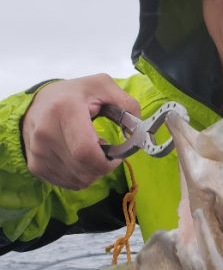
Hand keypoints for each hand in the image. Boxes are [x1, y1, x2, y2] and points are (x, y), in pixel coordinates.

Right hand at [21, 74, 140, 188]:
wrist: (39, 102)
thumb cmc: (75, 95)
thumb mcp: (103, 86)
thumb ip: (127, 105)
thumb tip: (139, 131)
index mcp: (64, 111)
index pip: (86, 152)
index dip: (106, 162)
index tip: (114, 154)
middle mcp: (46, 133)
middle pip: (85, 171)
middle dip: (102, 167)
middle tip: (103, 150)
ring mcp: (38, 152)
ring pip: (78, 181)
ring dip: (92, 172)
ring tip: (88, 150)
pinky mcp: (36, 166)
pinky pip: (68, 184)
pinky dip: (79, 176)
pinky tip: (77, 158)